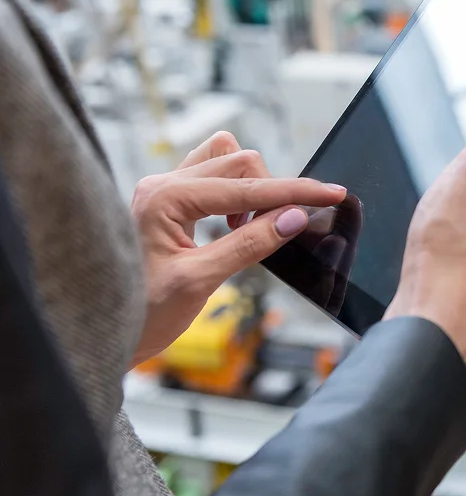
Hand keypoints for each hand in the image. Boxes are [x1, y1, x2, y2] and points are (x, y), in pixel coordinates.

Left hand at [130, 132, 346, 367]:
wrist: (102, 334)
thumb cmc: (140, 313)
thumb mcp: (200, 282)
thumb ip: (250, 244)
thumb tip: (295, 217)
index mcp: (165, 198)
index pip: (246, 187)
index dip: (295, 192)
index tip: (332, 193)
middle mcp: (162, 184)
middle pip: (240, 162)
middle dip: (272, 192)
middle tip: (284, 229)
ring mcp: (163, 190)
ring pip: (226, 161)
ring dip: (252, 188)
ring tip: (250, 229)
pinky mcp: (169, 202)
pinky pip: (212, 176)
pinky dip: (236, 194)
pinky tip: (235, 226)